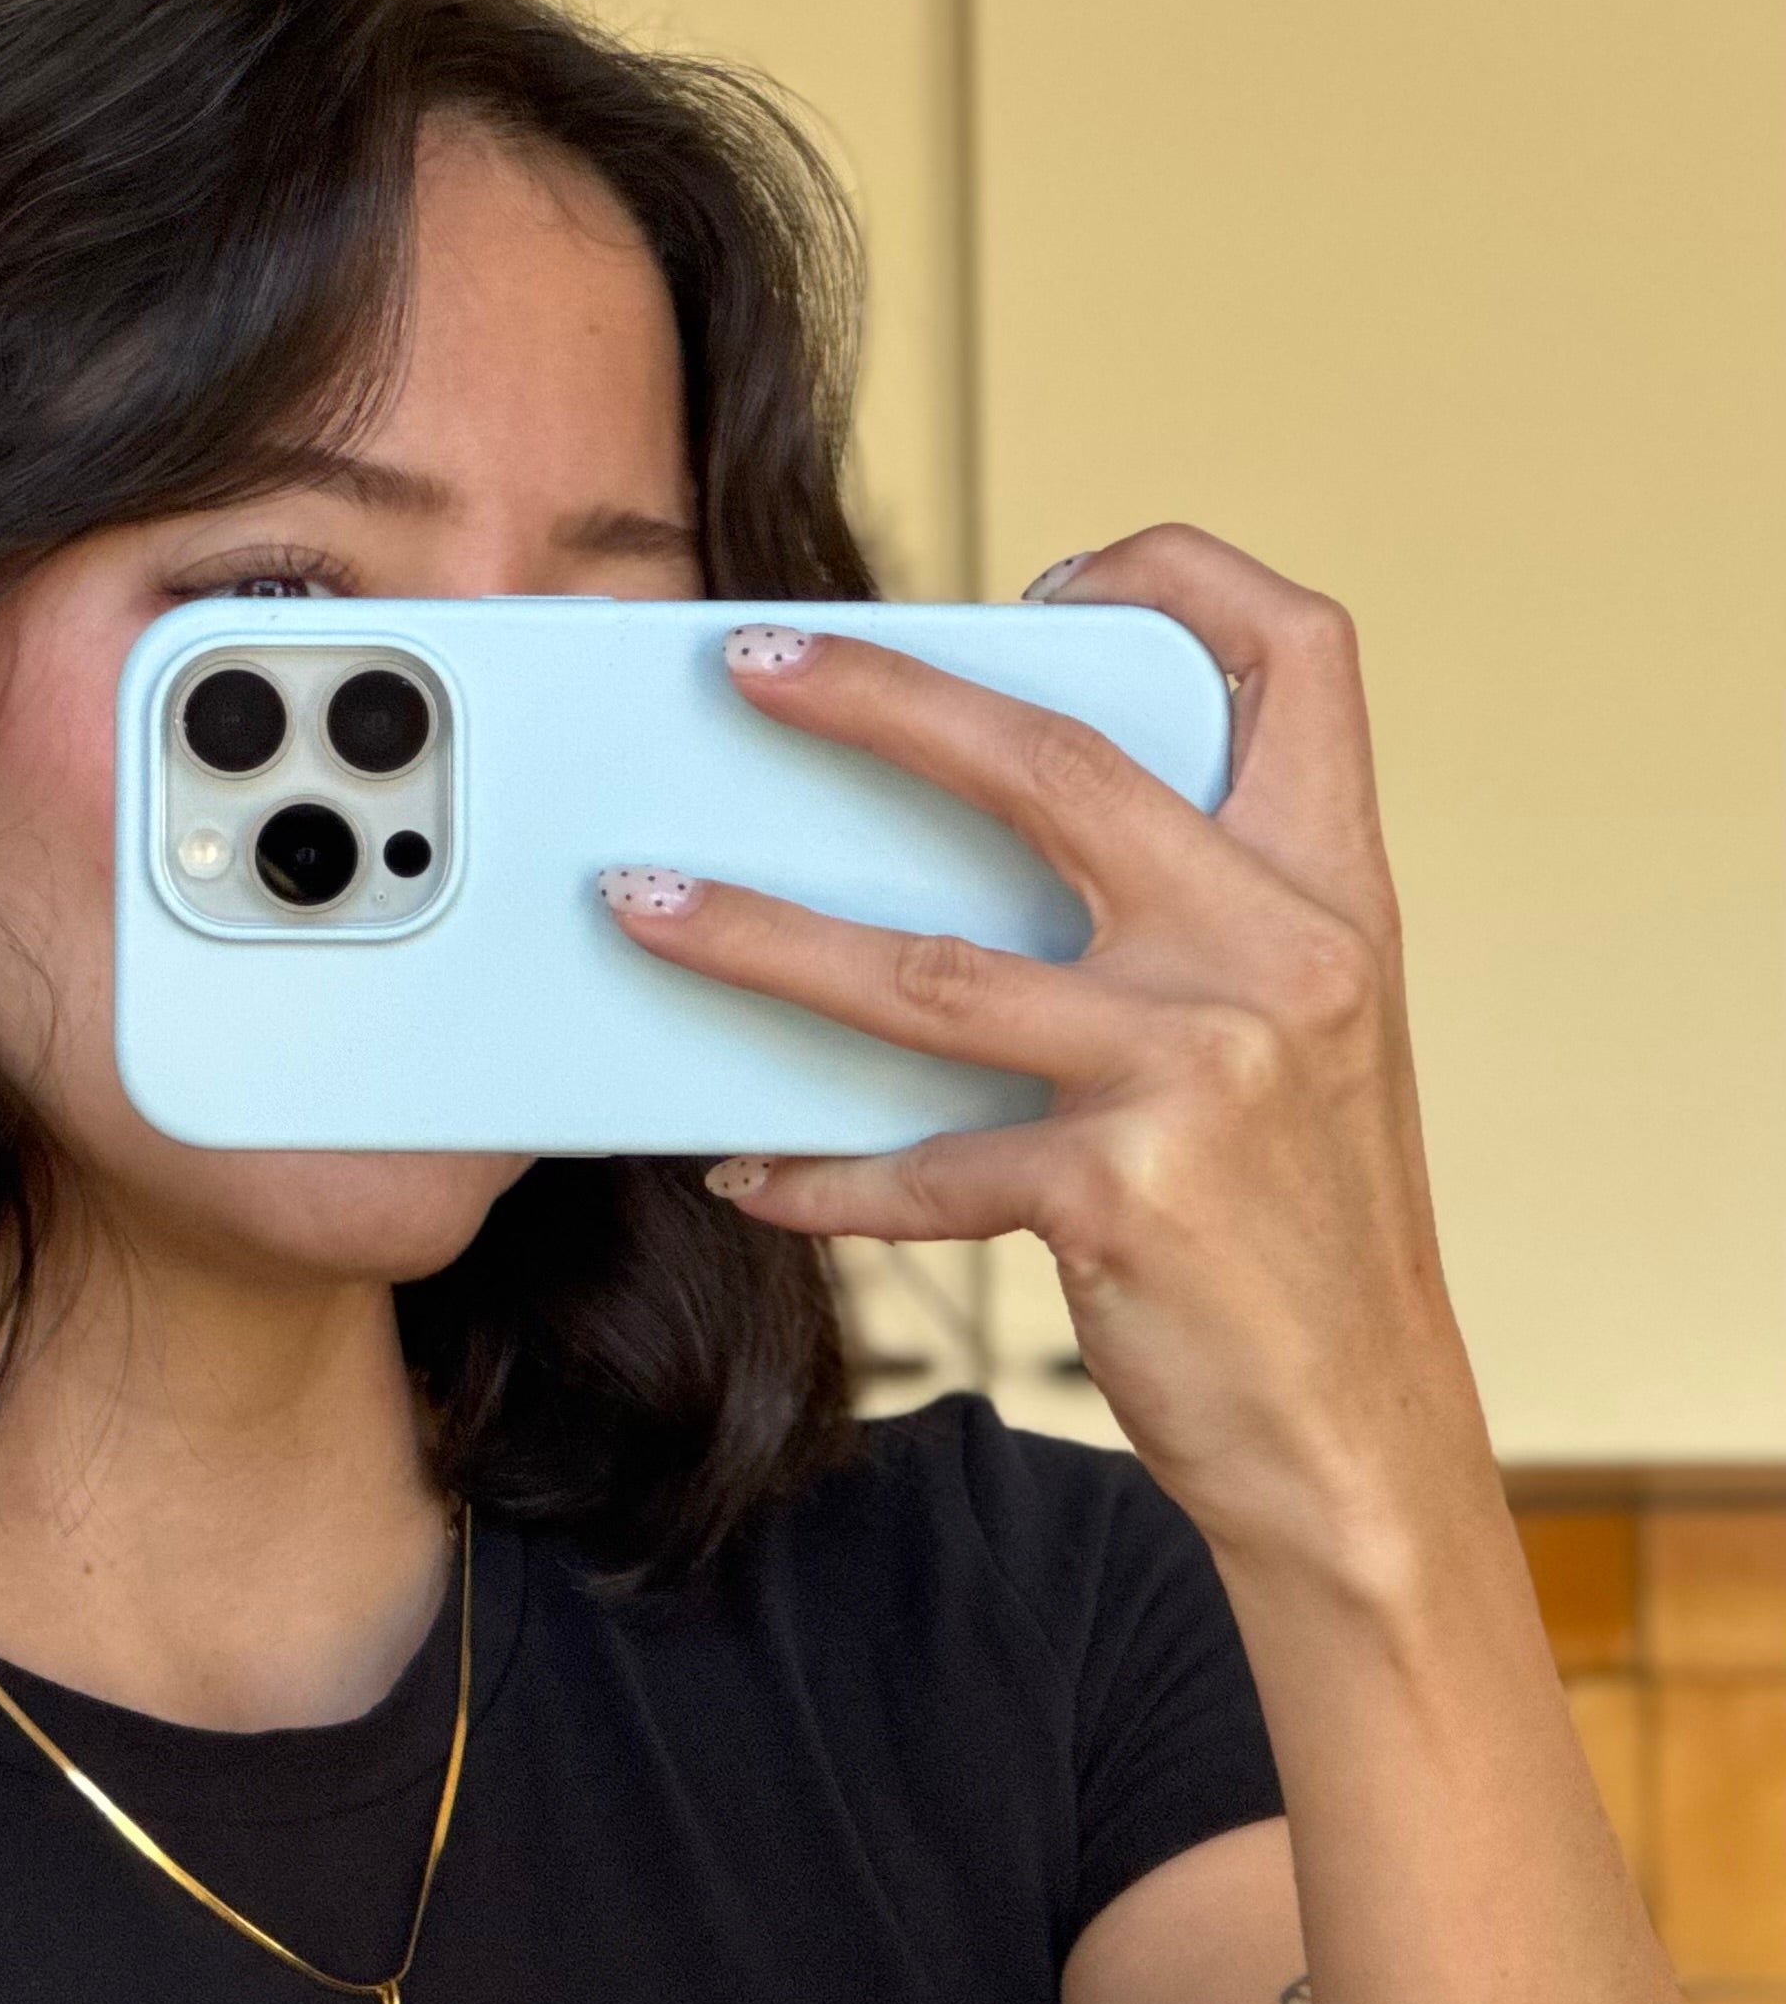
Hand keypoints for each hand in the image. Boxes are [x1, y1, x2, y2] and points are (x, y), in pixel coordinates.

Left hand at [602, 523, 1491, 1571]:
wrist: (1358, 1430)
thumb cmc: (1303, 1229)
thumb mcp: (1301, 1041)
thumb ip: (1191, 929)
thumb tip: (975, 857)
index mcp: (1335, 892)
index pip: (1303, 653)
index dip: (1181, 573)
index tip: (1050, 573)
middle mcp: (1279, 957)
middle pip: (1052, 767)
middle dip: (881, 699)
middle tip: (748, 663)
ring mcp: (1201, 1073)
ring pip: (927, 972)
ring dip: (760, 934)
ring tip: (644, 902)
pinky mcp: (1121, 1196)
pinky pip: (919, 1169)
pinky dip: (819, 1171)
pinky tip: (745, 1168)